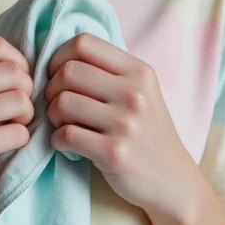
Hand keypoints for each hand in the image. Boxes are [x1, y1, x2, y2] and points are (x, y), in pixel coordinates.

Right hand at [0, 35, 34, 223]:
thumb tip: (11, 65)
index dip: (17, 61)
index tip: (14, 79)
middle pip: (14, 72)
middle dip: (25, 89)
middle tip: (16, 106)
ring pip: (21, 101)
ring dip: (25, 114)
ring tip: (12, 124)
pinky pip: (18, 133)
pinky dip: (19, 138)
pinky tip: (5, 142)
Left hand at [44, 32, 195, 217]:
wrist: (174, 181)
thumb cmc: (148, 135)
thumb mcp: (142, 93)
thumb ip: (109, 73)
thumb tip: (59, 59)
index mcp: (140, 71)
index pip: (84, 43)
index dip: (59, 57)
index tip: (57, 76)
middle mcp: (135, 93)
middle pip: (68, 71)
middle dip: (51, 88)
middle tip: (58, 106)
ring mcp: (126, 123)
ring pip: (62, 102)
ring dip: (52, 116)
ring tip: (63, 125)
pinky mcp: (114, 153)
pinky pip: (66, 135)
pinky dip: (57, 140)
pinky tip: (67, 144)